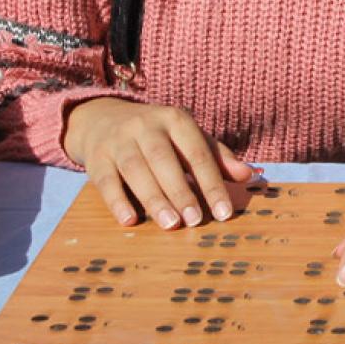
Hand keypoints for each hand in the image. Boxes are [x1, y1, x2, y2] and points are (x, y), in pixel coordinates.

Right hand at [63, 97, 256, 229]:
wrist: (104, 119)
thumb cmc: (160, 136)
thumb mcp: (190, 139)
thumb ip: (218, 158)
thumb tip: (248, 175)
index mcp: (175, 120)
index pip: (198, 153)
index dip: (212, 183)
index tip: (224, 213)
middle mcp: (145, 126)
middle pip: (164, 160)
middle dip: (181, 191)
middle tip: (196, 220)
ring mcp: (118, 141)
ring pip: (136, 169)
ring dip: (154, 198)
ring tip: (171, 224)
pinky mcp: (96, 158)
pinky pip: (105, 180)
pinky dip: (117, 201)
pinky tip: (130, 220)